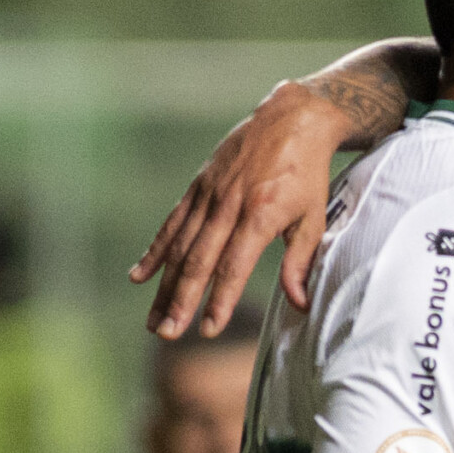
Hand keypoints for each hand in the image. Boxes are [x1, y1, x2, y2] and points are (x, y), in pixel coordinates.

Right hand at [133, 80, 352, 338]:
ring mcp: (208, 195)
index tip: (209, 329)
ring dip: (164, 286)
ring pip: (179, 247)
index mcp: (259, 216)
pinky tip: (139, 277)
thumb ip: (301, 261)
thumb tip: (300, 304)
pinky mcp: (197, 187)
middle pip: (198, 261)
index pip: (234, 267)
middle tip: (168, 332)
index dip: (221, 300)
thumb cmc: (308, 174)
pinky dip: (155, 251)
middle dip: (182, 300)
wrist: (290, 120)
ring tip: (154, 319)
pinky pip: (172, 224)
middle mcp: (227, 206)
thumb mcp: (314, 218)